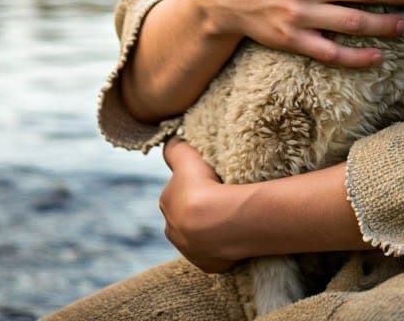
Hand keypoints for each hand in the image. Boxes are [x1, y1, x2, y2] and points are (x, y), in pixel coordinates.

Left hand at [159, 138, 238, 272]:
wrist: (218, 223)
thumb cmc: (202, 187)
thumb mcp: (186, 157)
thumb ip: (175, 149)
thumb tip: (171, 140)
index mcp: (167, 202)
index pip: (177, 191)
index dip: (192, 184)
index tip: (209, 179)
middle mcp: (173, 229)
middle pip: (186, 215)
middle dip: (201, 208)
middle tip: (222, 196)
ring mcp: (191, 250)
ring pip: (200, 235)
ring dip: (212, 227)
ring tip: (231, 214)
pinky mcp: (210, 264)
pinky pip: (217, 252)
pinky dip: (225, 244)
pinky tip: (236, 231)